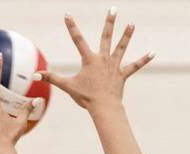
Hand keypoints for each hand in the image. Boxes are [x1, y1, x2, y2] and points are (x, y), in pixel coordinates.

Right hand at [35, 10, 153, 111]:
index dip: (71, 27)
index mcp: (89, 60)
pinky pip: (135, 66)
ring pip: (121, 47)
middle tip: (114, 9)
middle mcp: (103, 59)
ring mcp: (114, 66)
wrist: (103, 107)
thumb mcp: (67, 86)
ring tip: (131, 24)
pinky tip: (153, 53)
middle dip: (109, 22)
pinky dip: (144, 59)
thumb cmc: (85, 97)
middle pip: (106, 37)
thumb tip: (35, 75)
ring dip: (127, 35)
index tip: (67, 15)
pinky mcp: (122, 75)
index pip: (77, 40)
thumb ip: (52, 78)